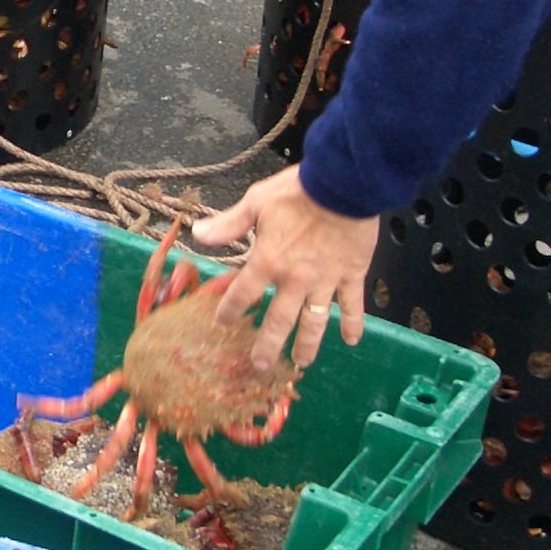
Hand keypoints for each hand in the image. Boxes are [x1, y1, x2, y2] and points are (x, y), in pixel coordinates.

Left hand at [193, 166, 379, 372]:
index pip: (243, 294)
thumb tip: (198, 234)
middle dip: (268, 345)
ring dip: (307, 345)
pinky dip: (353, 323)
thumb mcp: (257, 201)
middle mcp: (295, 279)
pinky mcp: (351, 275)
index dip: (231, 311)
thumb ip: (229, 223)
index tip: (223, 324)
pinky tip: (352, 341)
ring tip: (301, 363)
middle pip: (278, 321)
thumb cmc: (298, 191)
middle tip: (260, 365)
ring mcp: (325, 281)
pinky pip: (352, 305)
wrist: (343, 185)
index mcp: (268, 261)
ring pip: (315, 322)